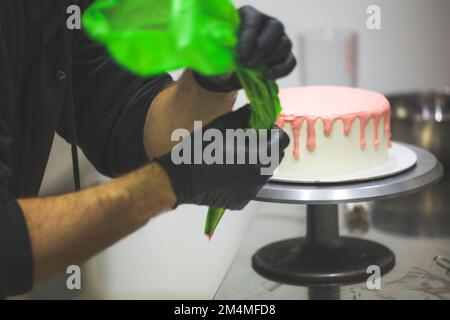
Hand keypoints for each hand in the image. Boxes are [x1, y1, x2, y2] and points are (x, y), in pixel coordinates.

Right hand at [155, 106, 289, 209]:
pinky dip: (245, 178)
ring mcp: (251, 191)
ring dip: (256, 162)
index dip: (272, 132)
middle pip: (275, 157)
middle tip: (247, 141)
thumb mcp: (222, 125)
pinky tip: (228, 172)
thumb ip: (244, 116)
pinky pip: (250, 186)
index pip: (282, 140)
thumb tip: (253, 110)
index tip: (260, 129)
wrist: (181, 178)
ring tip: (235, 156)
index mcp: (259, 155)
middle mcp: (260, 176)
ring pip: (263, 173)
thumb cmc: (200, 151)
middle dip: (265, 147)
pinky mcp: (241, 201)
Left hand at [193, 6, 296, 91]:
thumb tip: (229, 72)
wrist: (231, 69)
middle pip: (275, 29)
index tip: (241, 54)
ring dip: (270, 59)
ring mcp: (280, 39)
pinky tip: (267, 76)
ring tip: (254, 71)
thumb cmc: (224, 56)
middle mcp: (268, 23)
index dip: (249, 37)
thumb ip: (222, 61)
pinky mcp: (286, 55)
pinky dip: (281, 70)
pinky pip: (290, 62)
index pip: (254, 21)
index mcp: (249, 15)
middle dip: (261, 49)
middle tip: (247, 64)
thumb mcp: (219, 56)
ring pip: (285, 45)